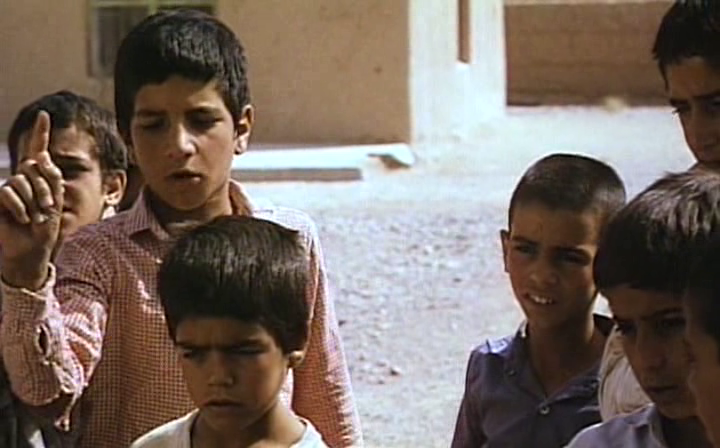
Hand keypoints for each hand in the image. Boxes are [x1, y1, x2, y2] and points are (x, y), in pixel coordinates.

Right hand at [0, 111, 63, 289]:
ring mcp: (8, 189)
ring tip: (34, 218)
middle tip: (47, 210)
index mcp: (39, 178)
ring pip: (21, 181)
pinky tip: (21, 220)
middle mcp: (22, 179)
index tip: (45, 114)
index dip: (40, 133)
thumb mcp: (56, 204)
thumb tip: (41, 156)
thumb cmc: (45, 230)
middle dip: (45, 190)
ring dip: (33, 201)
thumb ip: (52, 180)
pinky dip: (18, 207)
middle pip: (34, 168)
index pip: (38, 152)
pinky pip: (7, 192)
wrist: (31, 250)